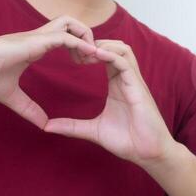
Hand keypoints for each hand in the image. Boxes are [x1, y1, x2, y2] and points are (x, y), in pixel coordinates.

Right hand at [0, 17, 101, 128]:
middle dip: (87, 36)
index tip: (86, 64)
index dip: (79, 47)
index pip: (65, 38)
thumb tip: (44, 125)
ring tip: (90, 56)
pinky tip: (89, 55)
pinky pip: (65, 37)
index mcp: (35, 47)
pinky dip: (80, 43)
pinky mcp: (35, 40)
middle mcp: (39, 38)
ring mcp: (37, 37)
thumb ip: (28, 109)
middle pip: (72, 24)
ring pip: (71, 22)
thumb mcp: (11, 96)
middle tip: (92, 58)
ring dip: (85, 35)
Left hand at [41, 39, 177, 165]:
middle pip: (115, 46)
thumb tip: (47, 127)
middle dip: (96, 42)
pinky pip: (125, 63)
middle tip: (76, 48)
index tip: (70, 54)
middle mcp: (126, 79)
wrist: (147, 153)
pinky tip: (97, 56)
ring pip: (122, 49)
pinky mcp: (138, 88)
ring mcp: (134, 82)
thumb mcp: (93, 131)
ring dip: (104, 45)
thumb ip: (72, 126)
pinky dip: (111, 55)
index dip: (88, 51)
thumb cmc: (127, 141)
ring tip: (86, 50)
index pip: (105, 56)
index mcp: (117, 84)